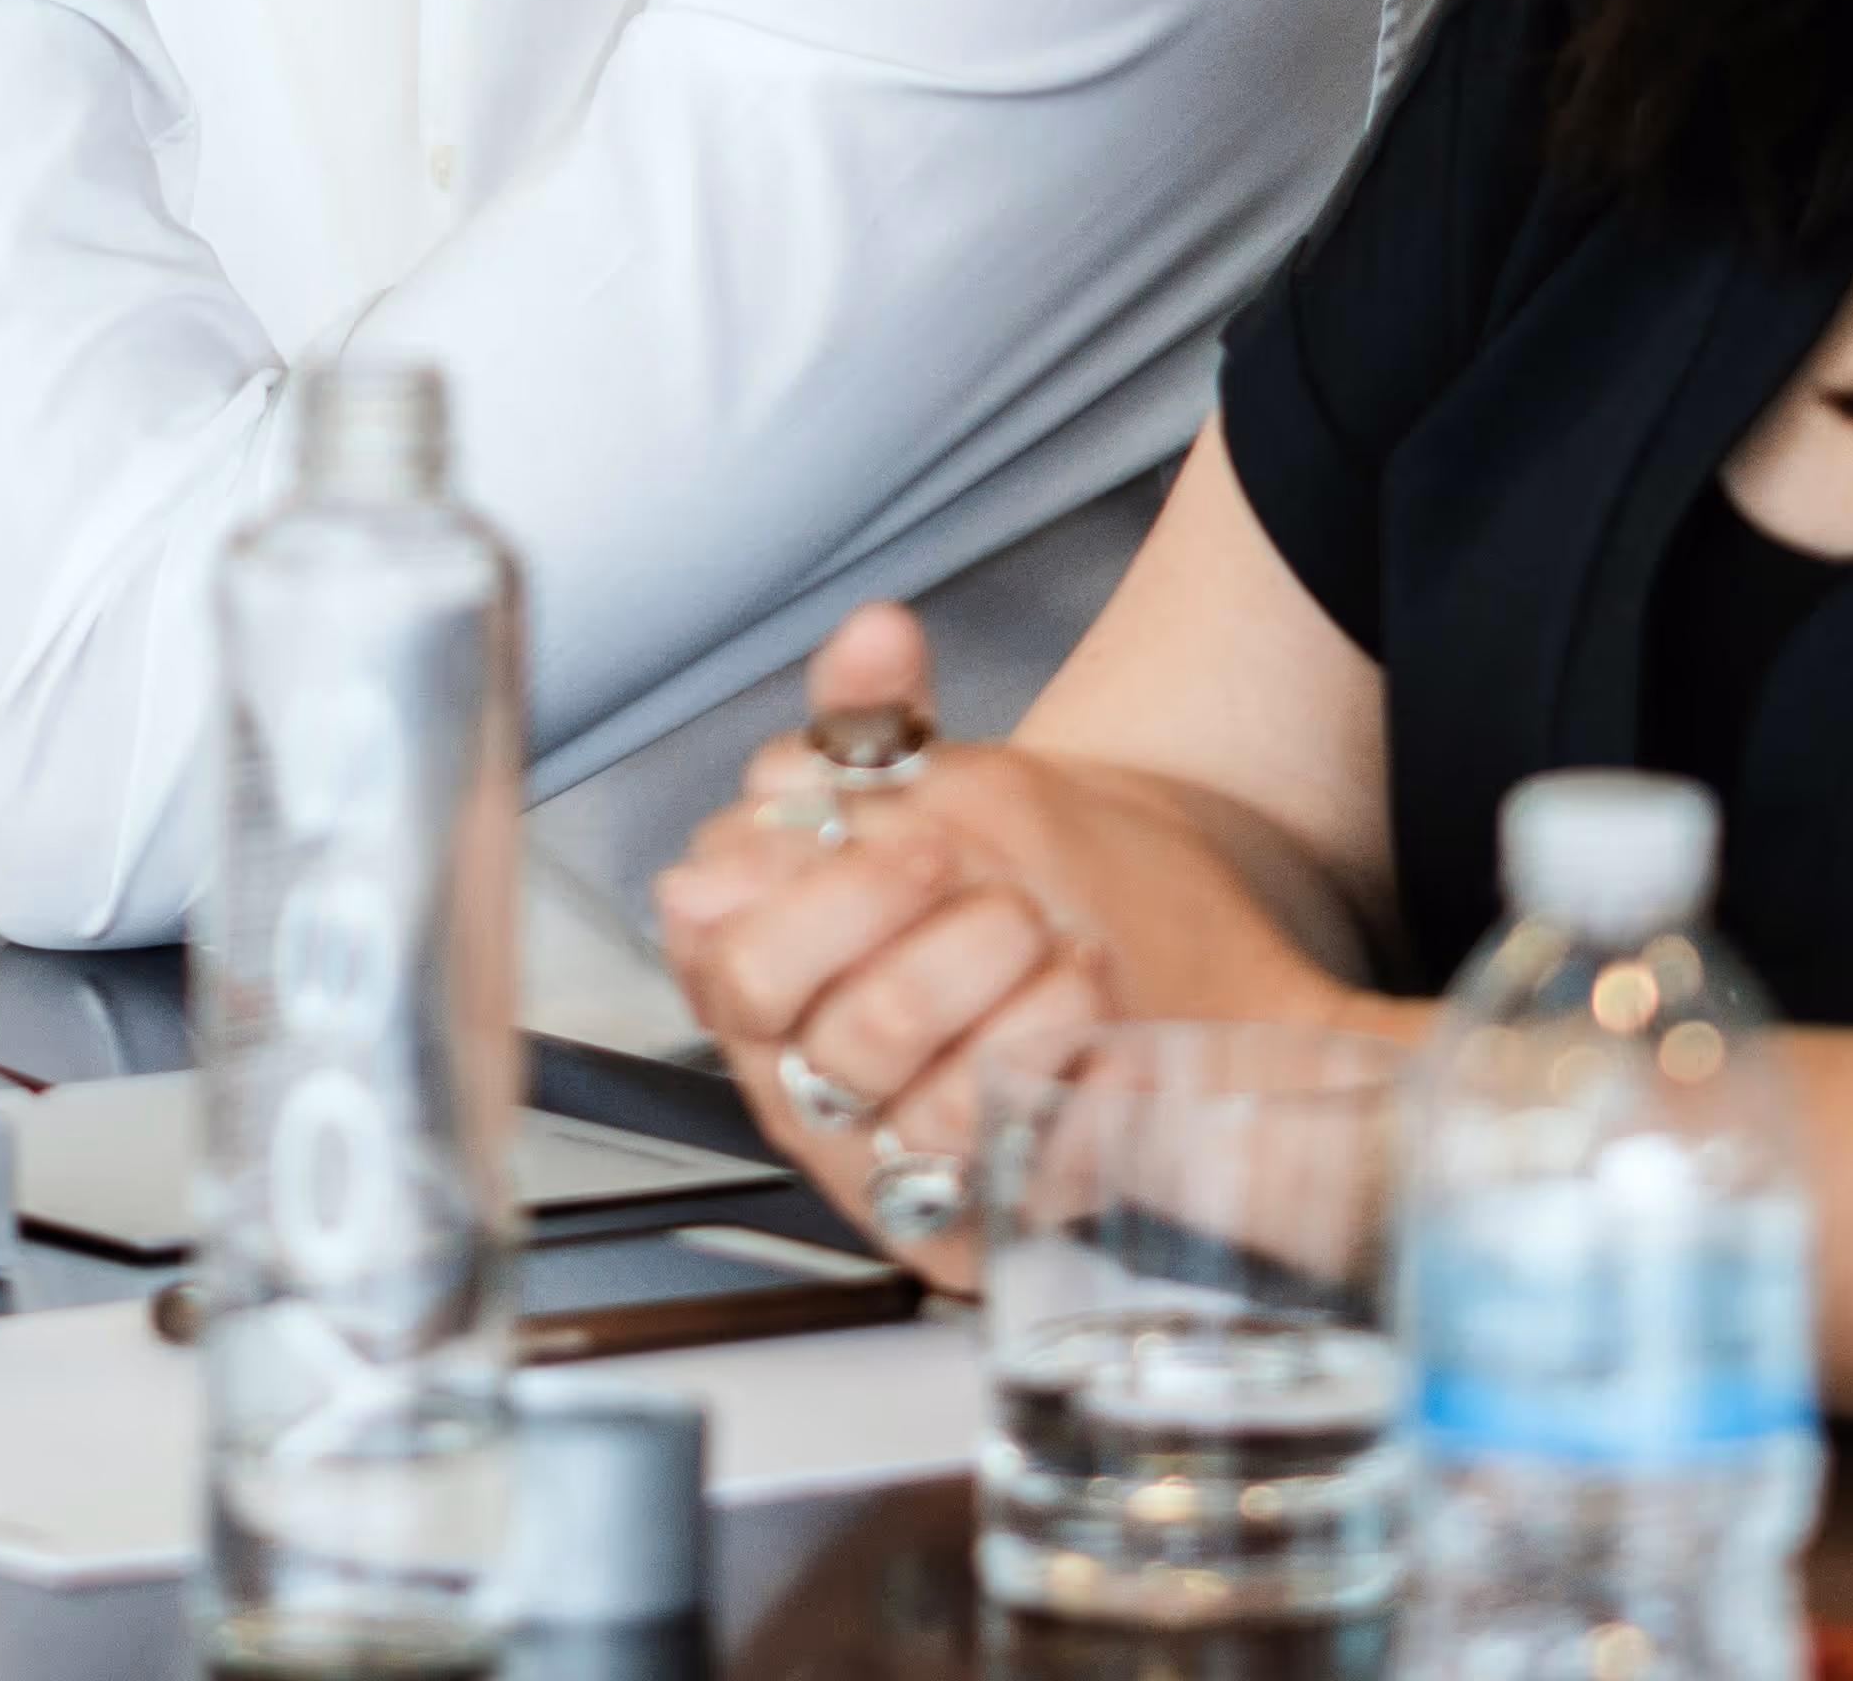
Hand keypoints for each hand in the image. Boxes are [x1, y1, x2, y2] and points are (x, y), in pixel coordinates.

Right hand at [659, 605, 1379, 1267]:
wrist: (1077, 961)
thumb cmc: (958, 888)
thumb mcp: (902, 792)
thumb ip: (871, 713)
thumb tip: (876, 631)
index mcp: (753, 977)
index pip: (734, 954)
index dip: (832, 898)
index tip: (925, 843)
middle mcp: (799, 1079)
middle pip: (837, 1037)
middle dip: (931, 960)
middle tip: (1004, 901)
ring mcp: (879, 1158)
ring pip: (932, 1108)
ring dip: (1018, 1017)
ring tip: (1077, 953)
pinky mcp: (962, 1221)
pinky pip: (1015, 1175)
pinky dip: (1078, 1101)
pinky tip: (1118, 1044)